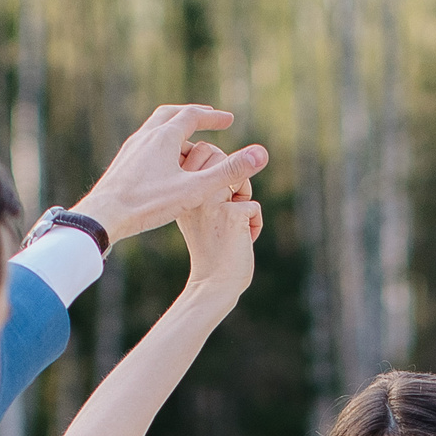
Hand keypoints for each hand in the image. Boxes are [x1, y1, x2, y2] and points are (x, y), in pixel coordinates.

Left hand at [73, 104, 267, 246]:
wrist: (103, 215)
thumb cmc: (149, 204)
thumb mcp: (195, 190)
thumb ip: (229, 172)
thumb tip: (262, 154)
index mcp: (165, 136)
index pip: (193, 116)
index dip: (213, 117)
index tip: (229, 121)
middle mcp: (146, 136)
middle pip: (171, 114)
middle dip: (192, 115)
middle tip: (207, 118)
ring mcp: (131, 148)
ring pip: (155, 129)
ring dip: (174, 129)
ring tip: (188, 142)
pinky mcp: (122, 163)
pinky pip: (144, 144)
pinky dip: (160, 144)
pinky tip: (162, 163)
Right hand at [176, 146, 262, 301]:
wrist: (214, 283)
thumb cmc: (212, 248)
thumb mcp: (202, 212)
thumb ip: (208, 185)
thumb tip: (234, 159)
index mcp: (181, 189)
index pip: (204, 151)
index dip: (220, 171)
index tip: (215, 202)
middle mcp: (192, 193)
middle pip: (224, 158)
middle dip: (235, 179)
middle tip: (227, 211)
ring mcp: (211, 202)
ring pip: (241, 177)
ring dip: (245, 199)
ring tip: (233, 226)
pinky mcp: (232, 214)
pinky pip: (254, 206)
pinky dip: (254, 225)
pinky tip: (241, 241)